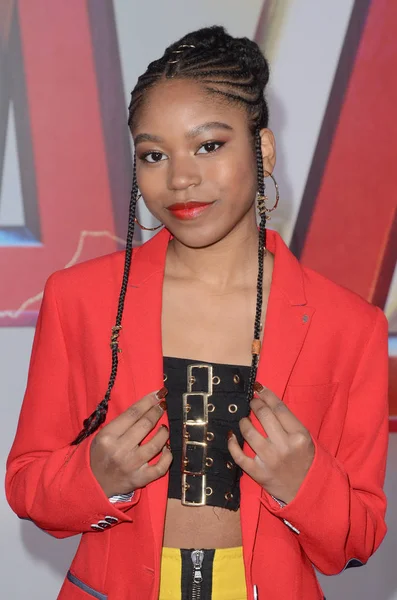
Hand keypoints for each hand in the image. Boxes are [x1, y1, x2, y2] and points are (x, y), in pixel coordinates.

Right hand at [90, 388, 171, 496]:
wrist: (92, 484)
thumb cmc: (98, 455)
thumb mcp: (101, 435)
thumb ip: (120, 423)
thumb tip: (145, 407)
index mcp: (108, 436)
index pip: (133, 413)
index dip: (148, 401)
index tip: (159, 394)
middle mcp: (119, 450)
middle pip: (145, 425)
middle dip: (157, 412)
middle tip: (163, 406)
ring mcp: (131, 466)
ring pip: (156, 445)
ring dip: (164, 433)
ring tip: (164, 428)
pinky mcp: (139, 479)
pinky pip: (160, 468)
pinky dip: (167, 457)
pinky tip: (166, 449)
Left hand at [228, 382, 313, 503]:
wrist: (306, 491)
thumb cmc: (306, 460)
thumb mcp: (305, 439)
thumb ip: (289, 422)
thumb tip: (267, 401)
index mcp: (299, 436)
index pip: (279, 408)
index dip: (267, 395)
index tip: (259, 388)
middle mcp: (284, 446)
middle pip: (264, 416)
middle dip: (255, 404)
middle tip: (252, 403)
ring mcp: (270, 460)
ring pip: (249, 432)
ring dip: (244, 422)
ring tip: (244, 420)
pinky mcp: (258, 473)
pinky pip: (239, 456)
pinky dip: (232, 444)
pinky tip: (231, 436)